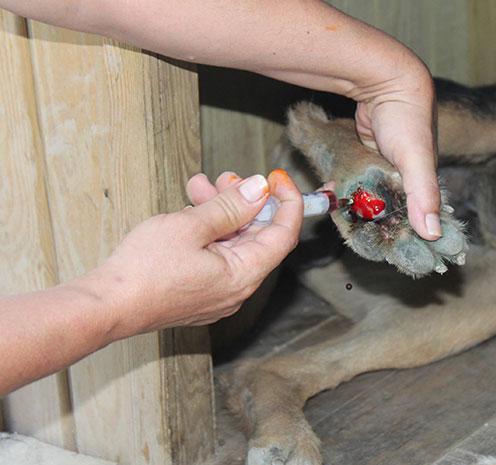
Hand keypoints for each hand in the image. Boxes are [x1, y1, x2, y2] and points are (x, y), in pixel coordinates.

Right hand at [86, 170, 301, 338]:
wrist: (107, 306)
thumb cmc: (144, 271)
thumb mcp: (190, 226)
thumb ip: (230, 206)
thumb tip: (259, 190)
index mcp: (243, 275)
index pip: (283, 234)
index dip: (286, 201)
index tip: (276, 177)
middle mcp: (236, 288)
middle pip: (257, 236)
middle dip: (244, 201)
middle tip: (225, 178)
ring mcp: (218, 292)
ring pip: (232, 243)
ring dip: (221, 211)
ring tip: (198, 187)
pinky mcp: (199, 292)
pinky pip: (216, 256)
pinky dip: (208, 231)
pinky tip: (190, 211)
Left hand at [351, 59, 440, 240]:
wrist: (383, 77)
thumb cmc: (407, 118)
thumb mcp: (416, 158)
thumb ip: (423, 195)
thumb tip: (432, 235)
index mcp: (424, 181)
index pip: (415, 216)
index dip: (402, 234)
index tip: (384, 251)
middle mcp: (405, 176)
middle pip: (390, 209)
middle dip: (374, 223)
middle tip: (355, 238)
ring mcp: (385, 165)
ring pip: (371, 195)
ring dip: (357, 206)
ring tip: (339, 219)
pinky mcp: (367, 154)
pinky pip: (357, 178)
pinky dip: (346, 187)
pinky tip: (332, 196)